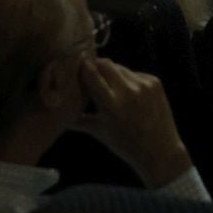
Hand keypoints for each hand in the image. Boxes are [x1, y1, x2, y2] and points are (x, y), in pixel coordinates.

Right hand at [72, 57, 193, 188]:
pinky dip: (126, 80)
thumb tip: (53, 110)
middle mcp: (129, 92)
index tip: (73, 63)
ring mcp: (144, 85)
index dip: (81, 66)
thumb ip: (76, 118)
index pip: (91, 74)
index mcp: (111, 105)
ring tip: (107, 87)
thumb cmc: (125, 144)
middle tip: (87, 71)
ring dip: (111, 73)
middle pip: (106, 64)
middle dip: (95, 66)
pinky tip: (125, 93)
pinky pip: (134, 74)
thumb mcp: (98, 131)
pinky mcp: (155, 82)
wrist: (159, 149)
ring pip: (120, 68)